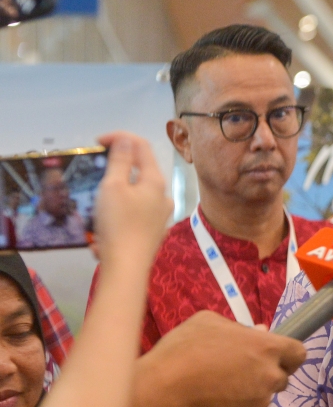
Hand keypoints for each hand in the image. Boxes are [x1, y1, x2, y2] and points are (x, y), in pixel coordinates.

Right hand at [93, 132, 171, 266]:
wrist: (127, 268)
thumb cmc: (118, 224)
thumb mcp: (113, 187)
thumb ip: (120, 161)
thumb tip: (126, 140)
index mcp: (156, 181)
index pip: (142, 146)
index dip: (119, 138)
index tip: (96, 142)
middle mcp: (163, 196)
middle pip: (141, 170)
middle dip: (117, 167)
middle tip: (95, 173)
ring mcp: (161, 216)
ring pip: (137, 194)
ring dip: (116, 193)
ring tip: (97, 204)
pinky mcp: (154, 232)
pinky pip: (134, 214)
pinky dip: (119, 214)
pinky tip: (105, 229)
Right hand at [136, 311, 305, 406]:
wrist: (161, 393)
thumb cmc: (182, 351)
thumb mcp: (208, 323)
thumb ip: (240, 328)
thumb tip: (260, 331)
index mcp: (267, 348)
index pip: (298, 354)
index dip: (288, 356)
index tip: (273, 358)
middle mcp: (270, 377)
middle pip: (280, 378)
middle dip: (264, 376)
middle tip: (236, 374)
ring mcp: (260, 404)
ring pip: (261, 399)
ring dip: (246, 396)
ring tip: (214, 391)